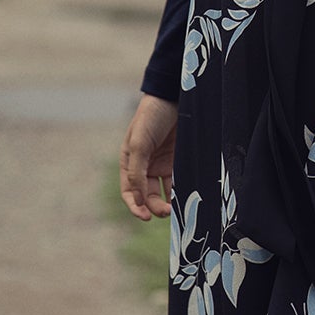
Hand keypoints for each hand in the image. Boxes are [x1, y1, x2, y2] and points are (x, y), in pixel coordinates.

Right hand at [120, 92, 178, 220]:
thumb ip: (136, 171)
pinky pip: (179, 182)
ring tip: (176, 208)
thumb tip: (138, 198)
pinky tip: (186, 196)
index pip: (129, 192)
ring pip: (164, 193)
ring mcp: (163, 165)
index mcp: (130, 163)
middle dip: (155, 207)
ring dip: (168, 203)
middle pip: (147, 196)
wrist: (174, 97)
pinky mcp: (179, 162)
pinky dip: (181, 191)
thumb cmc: (151, 117)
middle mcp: (145, 167)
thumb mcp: (139, 143)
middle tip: (166, 212)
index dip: (135, 207)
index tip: (145, 216)